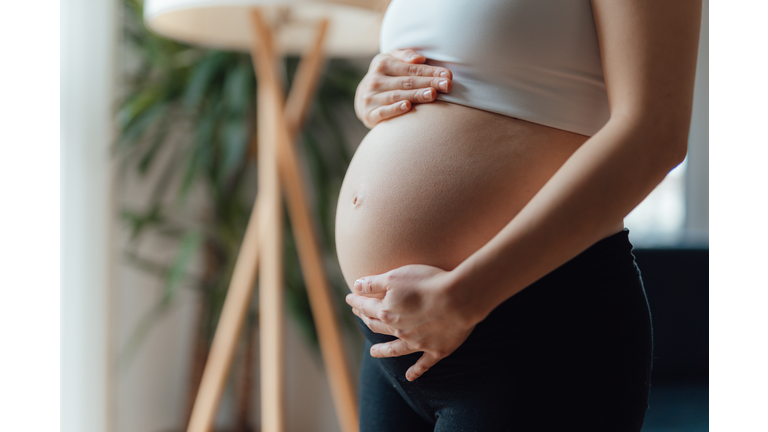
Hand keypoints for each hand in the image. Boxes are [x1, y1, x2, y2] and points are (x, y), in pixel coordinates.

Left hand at [346, 264, 476, 380]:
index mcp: (387, 312)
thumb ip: (373, 283)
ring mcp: (417, 343)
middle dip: (366, 320)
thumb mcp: (395, 276)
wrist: (459, 299)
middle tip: (360, 316)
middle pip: (378, 326)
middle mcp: (399, 330)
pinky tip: (410, 377)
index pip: (366, 307)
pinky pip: (423, 364)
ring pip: (395, 349)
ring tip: (373, 352)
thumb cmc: (427, 282)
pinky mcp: (436, 350)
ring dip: (383, 351)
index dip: (356, 302)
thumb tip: (355, 286)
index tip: (350, 298)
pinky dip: (416, 371)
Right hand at [355, 49, 452, 127]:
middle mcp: (375, 80)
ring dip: (416, 95)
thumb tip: (419, 58)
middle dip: (428, 83)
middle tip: (447, 85)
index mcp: (382, 63)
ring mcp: (370, 97)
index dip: (430, 71)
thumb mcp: (392, 60)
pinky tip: (408, 106)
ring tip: (432, 94)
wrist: (364, 98)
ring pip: (397, 96)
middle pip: (406, 82)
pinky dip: (395, 109)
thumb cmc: (386, 76)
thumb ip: (405, 55)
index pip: (411, 68)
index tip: (448, 75)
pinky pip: (383, 112)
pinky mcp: (369, 114)